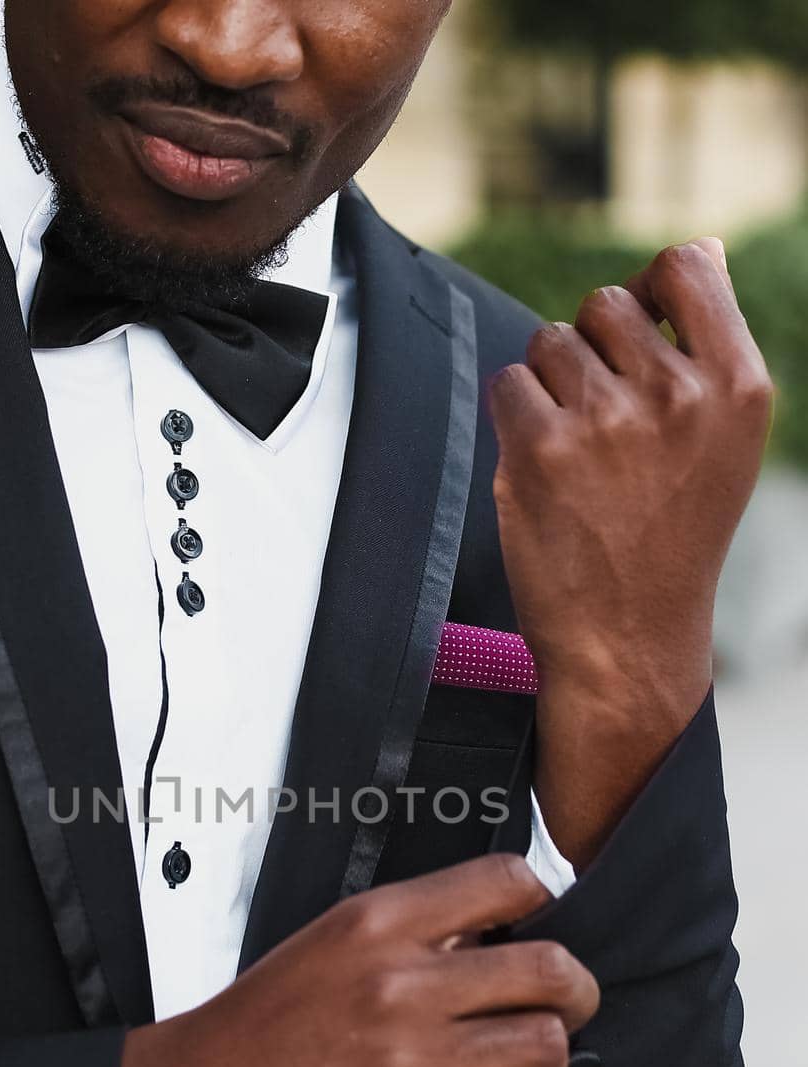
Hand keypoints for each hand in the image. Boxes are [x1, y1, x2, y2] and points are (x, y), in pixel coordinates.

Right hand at [112, 855, 598, 1066]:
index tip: (536, 936)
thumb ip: (405, 937)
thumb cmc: (251, 1034)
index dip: (542, 910)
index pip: (509, 882)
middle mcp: (400, 982)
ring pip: (546, 1047)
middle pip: (551, 969)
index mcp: (377, 923)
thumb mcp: (322, 948)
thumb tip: (490, 940)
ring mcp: (407, 1061)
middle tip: (558, 1015)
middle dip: (573, 997)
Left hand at [488, 237, 773, 864]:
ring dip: (551, 386)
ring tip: (579, 454)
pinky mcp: (540, 446)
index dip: (651, 287)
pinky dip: (515, 418)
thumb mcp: (722, 441)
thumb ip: (708, 347)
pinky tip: (542, 466)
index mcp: (736, 386)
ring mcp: (607, 418)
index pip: (687, 265)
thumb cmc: (671, 537)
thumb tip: (700, 251)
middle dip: (593, 350)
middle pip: (605, 302)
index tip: (640, 332)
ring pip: (551, 341)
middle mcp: (677, 393)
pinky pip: (509, 382)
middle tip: (606, 425)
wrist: (629, 636)